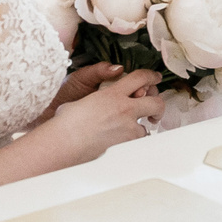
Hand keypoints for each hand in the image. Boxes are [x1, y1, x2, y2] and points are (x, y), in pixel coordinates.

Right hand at [44, 66, 167, 162]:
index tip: (156, 79)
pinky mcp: (125, 145)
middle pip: (156, 102)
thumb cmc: (65, 124)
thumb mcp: (79, 101)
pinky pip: (136, 143)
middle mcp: (124, 109)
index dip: (152, 76)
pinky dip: (132, 143)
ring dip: (141, 128)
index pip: (141, 78)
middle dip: (159, 106)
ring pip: (146, 127)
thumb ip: (93, 98)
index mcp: (112, 94)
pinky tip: (123, 142)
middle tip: (155, 111)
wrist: (62, 144)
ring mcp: (126, 128)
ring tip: (131, 131)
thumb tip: (92, 102)